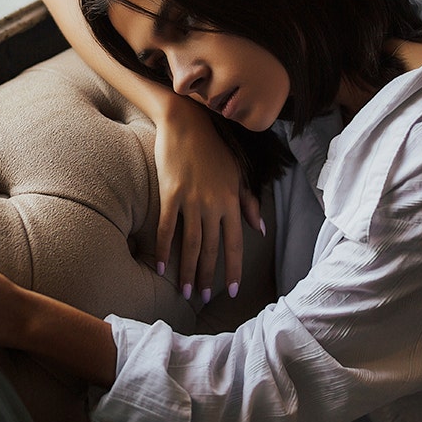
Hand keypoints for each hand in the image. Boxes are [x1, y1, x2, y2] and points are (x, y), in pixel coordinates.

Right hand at [154, 103, 263, 302]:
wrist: (187, 124)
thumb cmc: (213, 149)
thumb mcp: (238, 174)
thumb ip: (248, 204)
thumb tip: (261, 229)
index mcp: (231, 202)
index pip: (235, 244)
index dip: (233, 270)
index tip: (230, 291)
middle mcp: (213, 204)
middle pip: (210, 249)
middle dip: (207, 276)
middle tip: (201, 297)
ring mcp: (191, 200)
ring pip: (190, 244)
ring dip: (187, 270)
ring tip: (183, 291)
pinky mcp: (170, 194)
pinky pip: (167, 228)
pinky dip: (164, 249)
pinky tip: (161, 266)